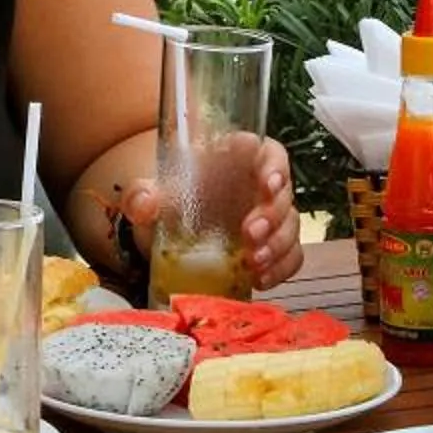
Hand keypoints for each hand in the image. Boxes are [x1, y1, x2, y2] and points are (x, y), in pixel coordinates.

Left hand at [120, 135, 301, 290]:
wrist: (165, 233)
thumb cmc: (165, 202)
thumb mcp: (148, 195)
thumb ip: (141, 195)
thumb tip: (144, 204)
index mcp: (235, 160)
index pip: (268, 152)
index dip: (274, 166)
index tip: (267, 185)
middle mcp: (257, 186)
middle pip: (284, 192)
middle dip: (273, 214)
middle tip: (250, 235)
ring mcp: (268, 217)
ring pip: (292, 224)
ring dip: (279, 244)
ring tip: (253, 262)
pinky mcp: (270, 247)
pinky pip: (291, 255)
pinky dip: (282, 268)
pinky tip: (261, 280)